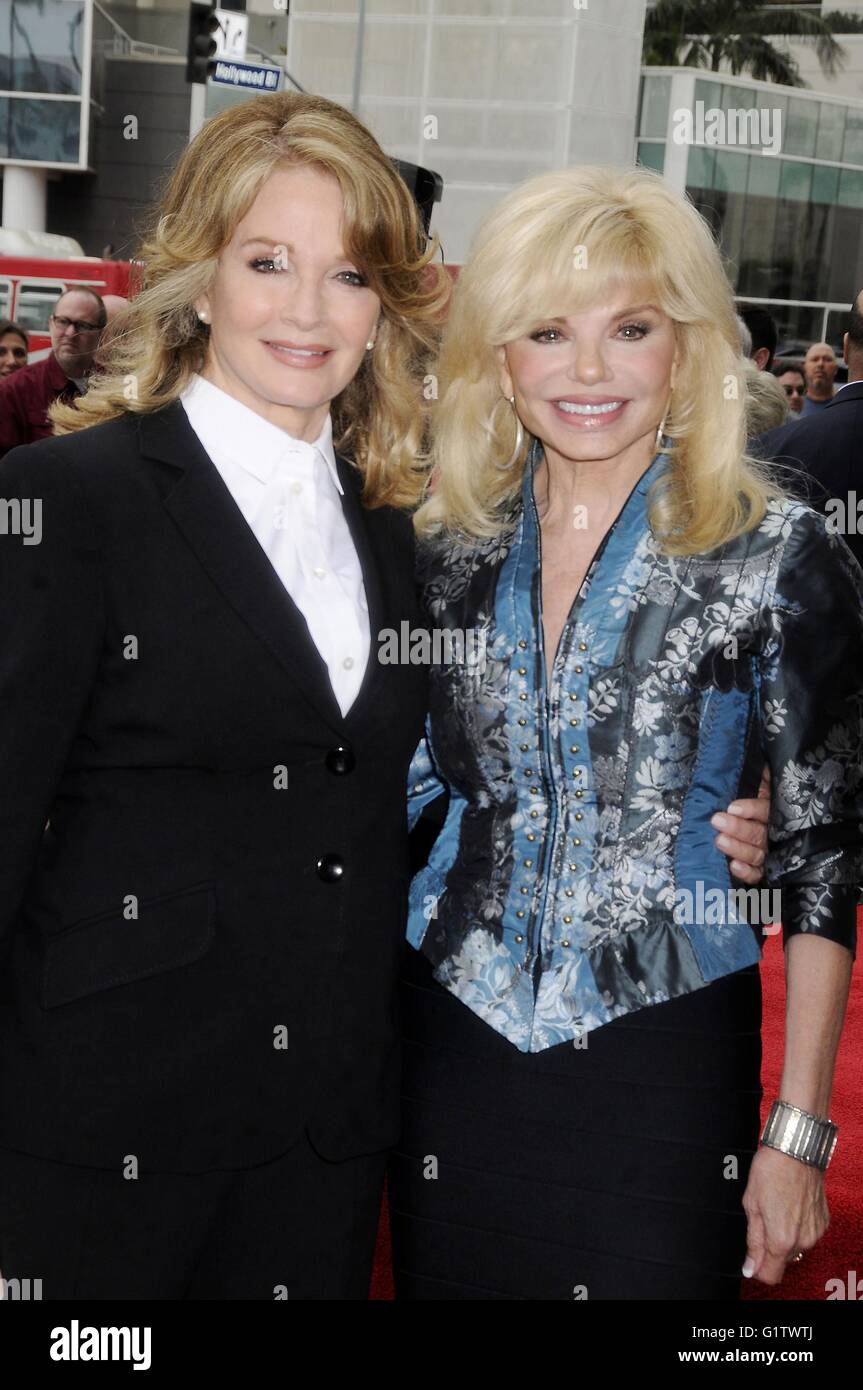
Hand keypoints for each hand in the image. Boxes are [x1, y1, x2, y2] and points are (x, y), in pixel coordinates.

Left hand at [711, 765, 769, 884]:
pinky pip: (756, 874)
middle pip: (759, 833)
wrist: (752, 816)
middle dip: (738, 828)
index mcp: (773, 809)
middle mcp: (773, 831)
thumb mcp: (760, 781)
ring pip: (757, 853)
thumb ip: (760, 773)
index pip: (765, 809)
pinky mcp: (761, 869)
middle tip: (717, 821)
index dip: (751, 809)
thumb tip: (754, 758)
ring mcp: (768, 851)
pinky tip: (733, 866)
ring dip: (738, 848)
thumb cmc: (754, 796)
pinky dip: (746, 872)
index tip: (732, 807)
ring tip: (719, 841)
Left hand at [741, 1144, 828, 1284]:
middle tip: (761, 1220)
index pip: (770, 1275)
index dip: (757, 1267)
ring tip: (776, 1210)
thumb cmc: (770, 1171)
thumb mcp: (751, 1204)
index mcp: (781, 1239)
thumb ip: (753, 1240)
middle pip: (782, 1261)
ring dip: (784, 1238)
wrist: (797, 1150)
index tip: (751, 1256)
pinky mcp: (823, 1222)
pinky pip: (807, 1235)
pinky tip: (790, 1207)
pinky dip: (797, 1228)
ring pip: (795, 1248)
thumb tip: (749, 1267)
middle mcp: (803, 1241)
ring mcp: (815, 1232)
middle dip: (769, 1248)